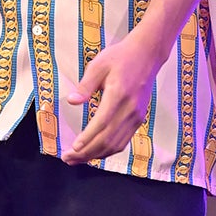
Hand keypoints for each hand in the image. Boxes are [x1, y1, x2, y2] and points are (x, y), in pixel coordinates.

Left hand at [63, 30, 159, 164]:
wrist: (147, 55)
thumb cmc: (120, 57)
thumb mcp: (98, 65)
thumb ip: (85, 85)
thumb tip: (72, 101)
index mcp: (118, 94)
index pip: (103, 122)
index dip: (88, 137)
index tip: (74, 147)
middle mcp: (130, 109)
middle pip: (108, 138)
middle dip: (87, 152)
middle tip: (67, 158)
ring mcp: (136, 116)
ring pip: (116, 144)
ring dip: (96, 155)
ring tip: (77, 159)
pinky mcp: (139, 120)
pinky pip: (123, 141)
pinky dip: (108, 151)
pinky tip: (94, 153)